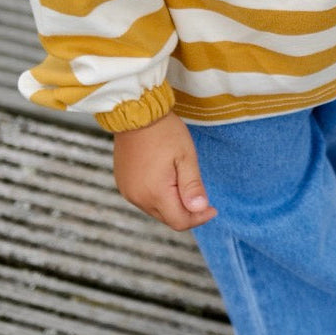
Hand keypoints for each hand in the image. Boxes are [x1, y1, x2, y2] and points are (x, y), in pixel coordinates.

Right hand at [113, 111, 216, 230]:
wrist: (136, 113)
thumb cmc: (164, 131)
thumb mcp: (186, 156)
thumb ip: (192, 186)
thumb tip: (199, 209)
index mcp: (155, 193)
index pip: (180, 221)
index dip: (199, 218)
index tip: (212, 207)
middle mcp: (137, 197)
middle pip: (168, 218)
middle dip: (186, 211)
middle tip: (200, 194)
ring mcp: (128, 190)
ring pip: (155, 209)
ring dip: (171, 203)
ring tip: (181, 181)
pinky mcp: (123, 182)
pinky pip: (143, 198)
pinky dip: (156, 195)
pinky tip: (164, 179)